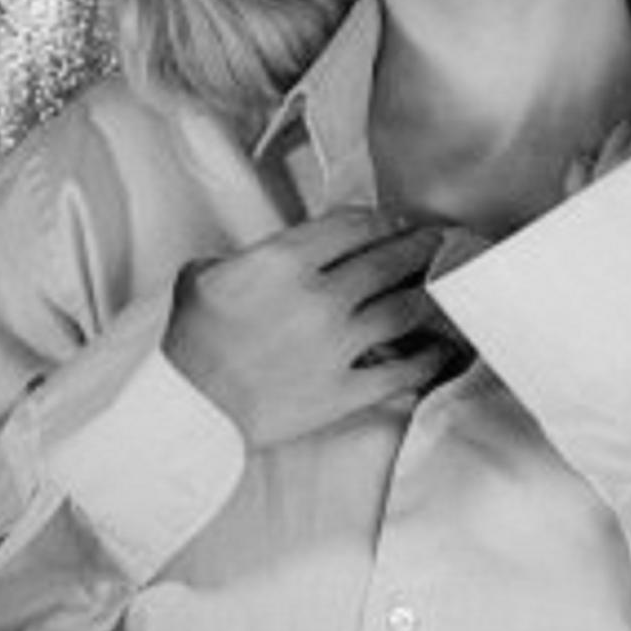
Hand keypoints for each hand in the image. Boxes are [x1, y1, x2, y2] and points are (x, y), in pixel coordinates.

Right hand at [162, 208, 453, 448]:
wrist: (183, 409)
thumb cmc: (187, 341)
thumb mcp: (204, 275)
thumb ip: (249, 257)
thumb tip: (270, 255)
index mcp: (284, 261)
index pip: (353, 225)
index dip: (380, 220)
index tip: (393, 223)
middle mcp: (320, 298)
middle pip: (388, 261)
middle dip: (418, 247)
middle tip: (437, 242)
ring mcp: (337, 346)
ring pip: (404, 309)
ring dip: (430, 293)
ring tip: (446, 284)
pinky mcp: (344, 391)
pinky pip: (402, 371)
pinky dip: (429, 358)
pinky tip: (446, 348)